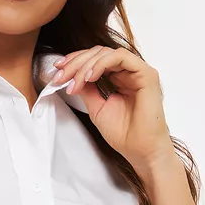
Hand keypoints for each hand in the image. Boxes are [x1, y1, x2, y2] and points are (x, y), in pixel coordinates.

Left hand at [52, 45, 175, 165]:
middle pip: (98, 53)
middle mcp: (128, 72)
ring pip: (107, 53)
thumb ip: (86, 89)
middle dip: (75, 63)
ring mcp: (138, 72)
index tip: (57, 70)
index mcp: (118, 78)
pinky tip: (90, 76)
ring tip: (75, 81)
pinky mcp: (146, 74)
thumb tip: (70, 75)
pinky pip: (121, 57)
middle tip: (60, 76)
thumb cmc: (124, 134)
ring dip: (86, 64)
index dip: (74, 61)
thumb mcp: (95, 107)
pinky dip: (102, 63)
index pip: (95, 59)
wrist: (140, 150)